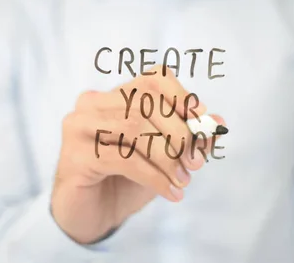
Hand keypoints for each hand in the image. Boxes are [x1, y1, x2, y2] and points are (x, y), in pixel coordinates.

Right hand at [50, 65, 225, 243]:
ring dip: (167, 156)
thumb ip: (189, 138)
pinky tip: (169, 192)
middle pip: (145, 102)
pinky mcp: (74, 155)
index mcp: (115, 96)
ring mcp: (79, 126)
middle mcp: (92, 103)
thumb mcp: (164, 157)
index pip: (153, 79)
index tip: (202, 121)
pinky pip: (122, 158)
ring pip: (133, 126)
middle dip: (178, 132)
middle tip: (195, 163)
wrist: (93, 215)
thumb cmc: (127, 180)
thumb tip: (218, 122)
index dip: (181, 96)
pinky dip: (153, 176)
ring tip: (183, 180)